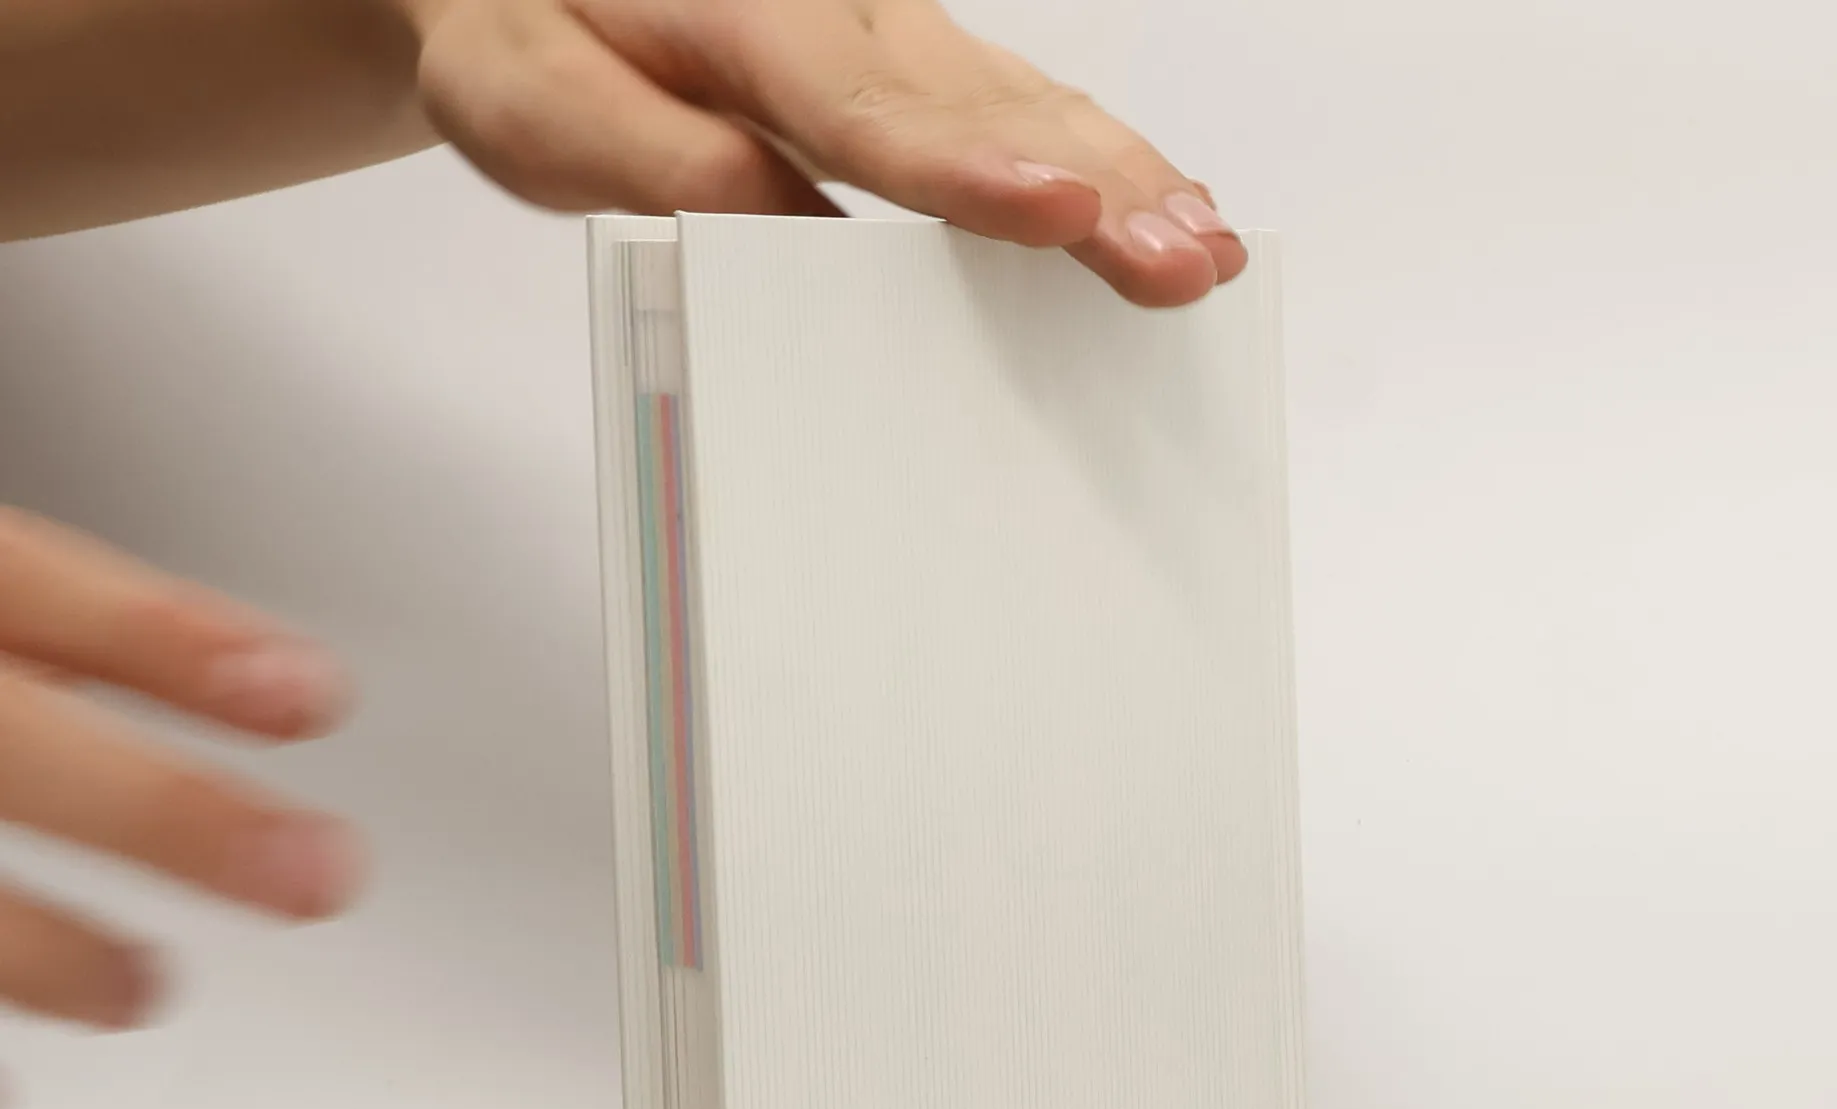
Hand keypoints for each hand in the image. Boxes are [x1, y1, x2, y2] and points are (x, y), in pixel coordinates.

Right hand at [0, 510, 361, 1030]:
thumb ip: (62, 632)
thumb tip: (253, 682)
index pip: (32, 581)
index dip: (170, 638)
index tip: (315, 693)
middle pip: (10, 740)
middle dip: (163, 811)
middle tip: (319, 874)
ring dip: (40, 949)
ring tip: (141, 992)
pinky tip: (15, 1091)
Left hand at [399, 0, 1243, 306]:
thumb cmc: (531, 35)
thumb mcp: (535, 107)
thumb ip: (650, 162)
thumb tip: (777, 222)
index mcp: (748, 30)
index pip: (875, 117)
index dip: (976, 172)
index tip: (1064, 214)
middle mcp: (844, 23)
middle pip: (992, 110)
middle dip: (1104, 189)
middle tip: (1186, 259)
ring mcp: (892, 38)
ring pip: (1030, 101)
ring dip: (1129, 175)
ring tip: (1207, 244)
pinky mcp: (912, 65)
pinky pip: (1020, 105)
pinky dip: (1102, 156)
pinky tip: (1164, 201)